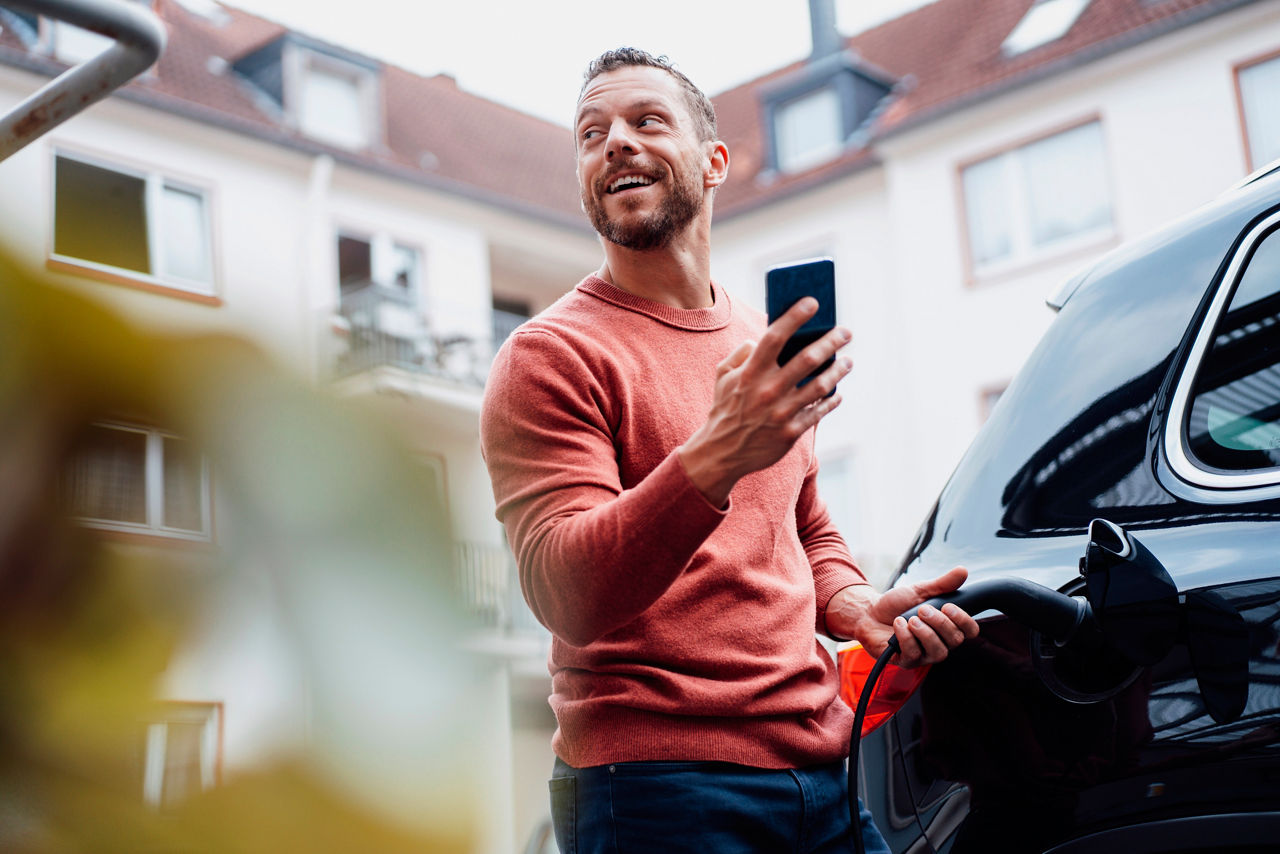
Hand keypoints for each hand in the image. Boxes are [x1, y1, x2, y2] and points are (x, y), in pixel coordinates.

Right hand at [678, 298, 851, 505]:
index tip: (813, 302)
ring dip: (838, 370)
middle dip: (831, 341)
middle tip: (846, 332)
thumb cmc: (725, 409)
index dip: (794, 317)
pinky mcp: (790, 432)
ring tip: (848, 361)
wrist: (721, 453)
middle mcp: (767, 390)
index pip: (775, 337)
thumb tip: (761, 338)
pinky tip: (837, 392)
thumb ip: (740, 354)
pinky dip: (831, 400)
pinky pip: (818, 411)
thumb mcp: (723, 377)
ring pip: (820, 385)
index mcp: (749, 372)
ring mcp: (780, 412)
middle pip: (807, 359)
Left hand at [826, 567, 979, 667]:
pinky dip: (905, 636)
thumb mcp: (920, 590)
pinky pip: (914, 654)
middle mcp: (940, 643)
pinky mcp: (907, 661)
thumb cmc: (897, 605)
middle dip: (939, 622)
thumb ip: (942, 584)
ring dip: (924, 632)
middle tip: (922, 609)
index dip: (964, 621)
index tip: (947, 606)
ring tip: (909, 619)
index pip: (970, 631)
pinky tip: (898, 625)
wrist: (869, 613)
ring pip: (938, 651)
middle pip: (955, 640)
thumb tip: (963, 571)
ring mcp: (924, 655)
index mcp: (947, 627)